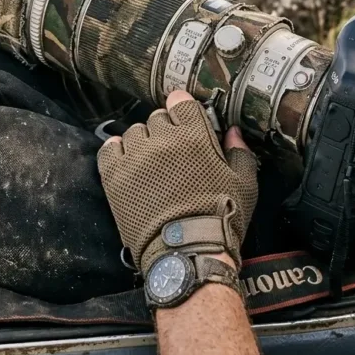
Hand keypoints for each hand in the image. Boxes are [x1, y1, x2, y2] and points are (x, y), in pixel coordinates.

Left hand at [97, 91, 258, 272]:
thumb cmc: (219, 219)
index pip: (180, 101)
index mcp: (194, 135)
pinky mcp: (115, 175)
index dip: (182, 109)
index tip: (183, 118)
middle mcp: (162, 139)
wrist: (187, 252)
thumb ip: (240, 152)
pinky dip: (117, 152)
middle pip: (157, 118)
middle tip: (173, 154)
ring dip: (143, 143)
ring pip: (134, 132)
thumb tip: (233, 132)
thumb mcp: (244, 184)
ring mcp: (136, 156)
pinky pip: (109, 148)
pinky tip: (128, 164)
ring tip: (151, 165)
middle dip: (165, 131)